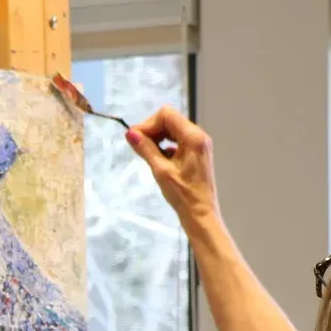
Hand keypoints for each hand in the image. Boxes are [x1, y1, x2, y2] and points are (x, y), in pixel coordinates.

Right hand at [124, 106, 220, 228]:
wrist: (201, 215)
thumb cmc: (183, 195)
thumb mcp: (160, 170)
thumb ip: (146, 149)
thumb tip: (130, 134)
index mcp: (193, 137)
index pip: (166, 115)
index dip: (148, 124)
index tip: (135, 139)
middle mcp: (198, 137)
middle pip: (170, 120)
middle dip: (152, 131)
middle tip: (138, 147)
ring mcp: (199, 145)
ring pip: (172, 131)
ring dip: (157, 139)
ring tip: (147, 155)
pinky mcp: (196, 154)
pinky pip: (178, 142)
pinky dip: (165, 147)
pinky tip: (159, 161)